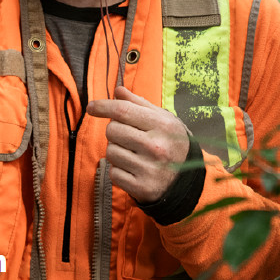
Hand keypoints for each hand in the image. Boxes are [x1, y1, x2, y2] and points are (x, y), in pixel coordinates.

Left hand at [87, 86, 189, 203]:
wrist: (188, 179)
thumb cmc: (170, 142)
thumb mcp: (162, 118)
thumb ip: (138, 103)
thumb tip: (118, 90)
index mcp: (162, 125)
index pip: (123, 111)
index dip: (103, 106)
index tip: (91, 107)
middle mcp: (156, 147)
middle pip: (112, 130)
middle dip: (114, 131)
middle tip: (128, 136)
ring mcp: (149, 169)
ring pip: (110, 152)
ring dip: (116, 151)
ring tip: (133, 154)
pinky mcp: (142, 188)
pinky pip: (113, 173)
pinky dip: (118, 170)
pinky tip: (133, 169)